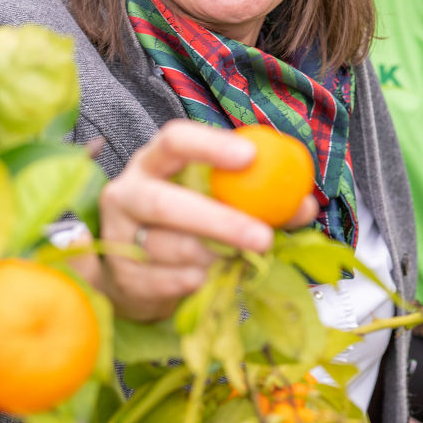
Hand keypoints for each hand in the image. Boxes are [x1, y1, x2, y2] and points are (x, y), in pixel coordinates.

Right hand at [94, 120, 315, 320]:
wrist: (137, 273)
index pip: (175, 140)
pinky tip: (205, 278)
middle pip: (164, 201)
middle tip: (262, 237)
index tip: (250, 156)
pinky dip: (190, 282)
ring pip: (164, 247)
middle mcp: (128, 192)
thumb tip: (305, 205)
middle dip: (218, 221)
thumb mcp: (219, 201)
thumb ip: (261, 199)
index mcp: (154, 161)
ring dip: (208, 257)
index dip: (210, 146)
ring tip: (233, 260)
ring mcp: (118, 234)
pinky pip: (160, 280)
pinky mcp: (118, 273)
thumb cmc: (185, 224)